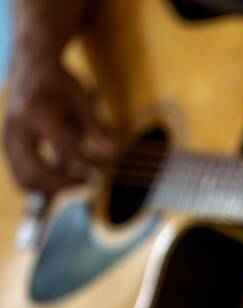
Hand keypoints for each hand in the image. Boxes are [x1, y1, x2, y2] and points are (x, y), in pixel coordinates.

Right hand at [3, 55, 116, 193]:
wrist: (30, 64)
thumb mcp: (81, 99)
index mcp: (39, 112)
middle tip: (89, 182)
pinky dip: (41, 184)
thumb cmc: (60, 82)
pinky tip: (62, 179)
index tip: (100, 171)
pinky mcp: (7, 143)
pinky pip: (20, 174)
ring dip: (52, 188)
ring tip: (76, 181)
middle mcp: (18, 126)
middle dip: (64, 184)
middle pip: (36, 171)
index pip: (64, 149)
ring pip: (24, 178)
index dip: (86, 164)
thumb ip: (95, 125)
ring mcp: (8, 136)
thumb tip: (113, 151)